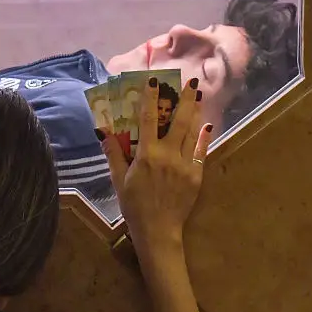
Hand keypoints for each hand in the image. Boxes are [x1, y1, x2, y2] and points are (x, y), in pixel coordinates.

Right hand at [102, 76, 213, 249]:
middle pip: (177, 121)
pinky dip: (204, 137)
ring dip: (195, 113)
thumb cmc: (134, 206)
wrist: (158, 231)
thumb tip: (104, 133)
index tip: (154, 80)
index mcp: (146, 155)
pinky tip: (207, 125)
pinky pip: (201, 152)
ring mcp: (184, 165)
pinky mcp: (196, 176)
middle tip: (189, 82)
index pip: (148, 119)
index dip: (150, 98)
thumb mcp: (119, 180)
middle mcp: (167, 156)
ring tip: (198, 96)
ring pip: (192, 133)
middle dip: (184, 99)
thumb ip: (114, 155)